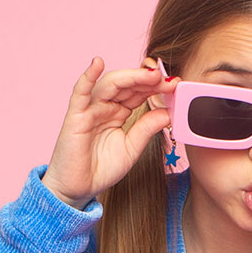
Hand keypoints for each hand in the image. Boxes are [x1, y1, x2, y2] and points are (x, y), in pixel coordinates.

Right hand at [42, 57, 178, 208]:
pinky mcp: (75, 116)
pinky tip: (97, 63)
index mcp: (118, 113)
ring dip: (130, 77)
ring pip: (110, 84)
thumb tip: (168, 112)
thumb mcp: (132, 148)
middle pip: (127, 85)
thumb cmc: (101, 169)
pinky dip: (87, 76)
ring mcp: (90, 109)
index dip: (156, 87)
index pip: (138, 93)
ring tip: (150, 75)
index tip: (176, 84)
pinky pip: (80, 92)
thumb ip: (147, 129)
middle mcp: (104, 106)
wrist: (78, 189)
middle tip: (168, 79)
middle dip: (148, 80)